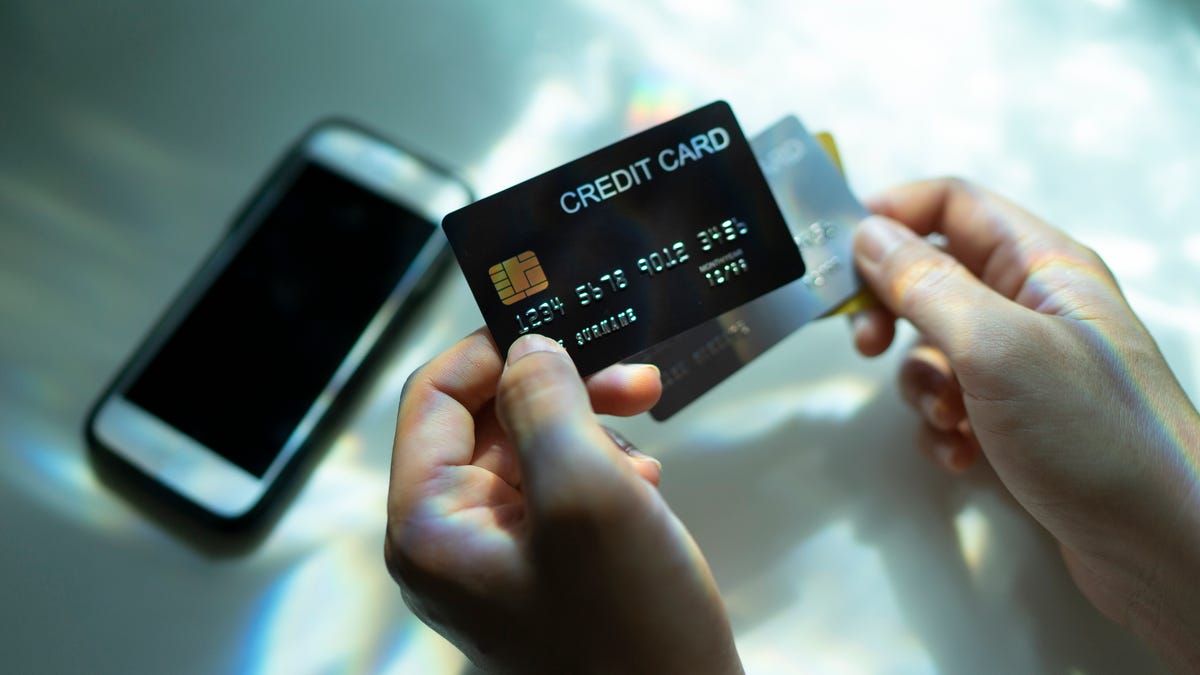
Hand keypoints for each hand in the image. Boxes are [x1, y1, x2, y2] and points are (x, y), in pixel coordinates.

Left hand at [385, 330, 741, 673]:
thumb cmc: (630, 624)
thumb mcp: (587, 493)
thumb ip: (547, 404)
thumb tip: (528, 348)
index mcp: (429, 524)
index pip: (435, 397)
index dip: (495, 351)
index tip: (564, 328)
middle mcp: (450, 540)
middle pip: (488, 420)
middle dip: (560, 390)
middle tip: (634, 380)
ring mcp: (498, 558)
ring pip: (531, 450)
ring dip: (589, 427)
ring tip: (647, 439)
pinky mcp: (545, 570)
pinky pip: (558, 490)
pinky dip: (602, 469)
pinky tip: (645, 481)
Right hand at [850, 178, 1199, 669]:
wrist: (1158, 542)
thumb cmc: (1092, 431)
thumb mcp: (994, 345)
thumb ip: (925, 284)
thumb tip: (869, 234)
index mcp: (1041, 264)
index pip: (952, 205)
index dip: (891, 215)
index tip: (837, 253)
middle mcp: (1032, 305)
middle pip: (933, 275)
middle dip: (890, 310)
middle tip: (865, 344)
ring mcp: (1024, 365)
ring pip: (933, 348)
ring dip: (919, 385)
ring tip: (945, 418)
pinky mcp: (1016, 419)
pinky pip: (950, 403)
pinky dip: (941, 427)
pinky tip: (961, 456)